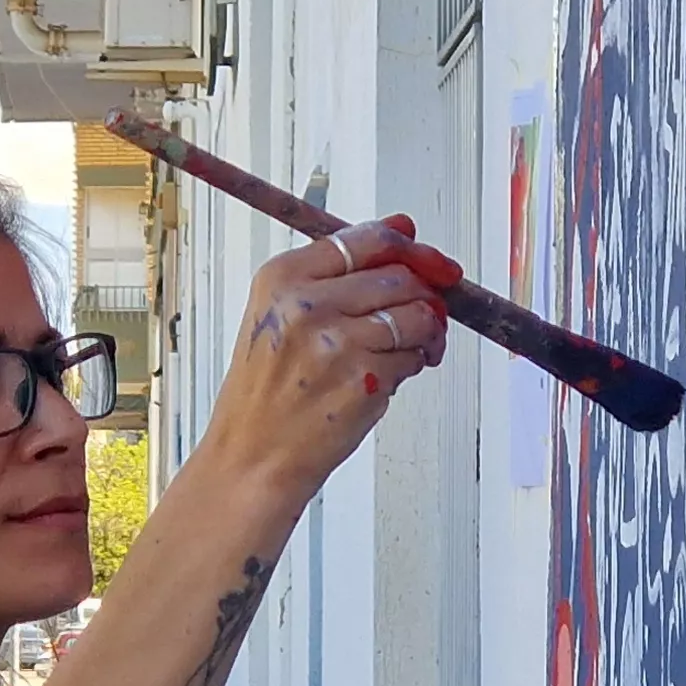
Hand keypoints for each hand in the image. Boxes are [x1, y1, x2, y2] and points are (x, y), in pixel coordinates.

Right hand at [194, 218, 459, 497]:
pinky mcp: (364, 381)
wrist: (253, 456)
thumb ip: (338, 273)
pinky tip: (386, 378)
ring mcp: (337, 343)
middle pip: (401, 276)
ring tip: (412, 351)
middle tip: (427, 317)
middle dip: (426, 296)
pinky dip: (411, 366)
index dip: (412, 248)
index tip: (432, 263)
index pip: (367, 239)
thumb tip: (403, 229)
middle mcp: (307, 304)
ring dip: (426, 334)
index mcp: (283, 278)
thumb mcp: (279, 315)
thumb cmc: (266, 391)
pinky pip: (414, 358)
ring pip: (417, 316)